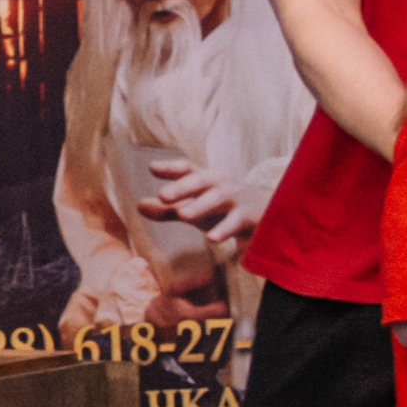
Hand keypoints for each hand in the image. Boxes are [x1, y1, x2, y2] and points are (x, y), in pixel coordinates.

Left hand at [135, 160, 256, 261]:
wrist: (268, 214)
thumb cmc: (224, 209)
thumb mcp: (195, 207)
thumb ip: (167, 209)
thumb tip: (138, 206)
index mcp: (206, 180)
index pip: (187, 169)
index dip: (170, 168)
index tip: (152, 168)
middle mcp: (220, 184)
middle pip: (201, 180)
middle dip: (182, 187)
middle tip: (163, 195)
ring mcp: (235, 199)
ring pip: (217, 199)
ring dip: (201, 205)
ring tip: (183, 215)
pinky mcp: (248, 216)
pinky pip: (235, 222)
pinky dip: (224, 229)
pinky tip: (211, 239)